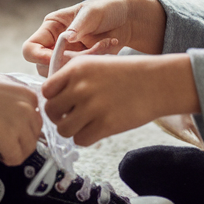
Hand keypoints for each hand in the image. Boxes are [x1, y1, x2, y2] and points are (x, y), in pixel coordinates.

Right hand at [0, 73, 41, 165]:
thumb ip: (13, 99)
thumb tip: (14, 113)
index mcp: (26, 94)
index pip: (36, 116)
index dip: (24, 126)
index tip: (13, 130)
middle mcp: (28, 108)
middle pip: (34, 133)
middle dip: (22, 140)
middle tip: (7, 142)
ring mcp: (20, 124)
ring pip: (28, 147)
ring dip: (16, 151)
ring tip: (2, 150)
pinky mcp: (9, 140)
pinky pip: (16, 158)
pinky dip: (8, 160)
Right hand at [21, 0, 166, 75]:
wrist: (127, 20)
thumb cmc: (106, 9)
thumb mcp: (92, 12)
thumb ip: (78, 25)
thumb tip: (65, 39)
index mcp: (51, 28)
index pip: (30, 49)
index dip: (39, 57)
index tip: (60, 57)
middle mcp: (54, 45)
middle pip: (45, 67)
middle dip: (68, 62)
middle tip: (92, 50)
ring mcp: (68, 59)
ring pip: (63, 74)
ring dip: (83, 64)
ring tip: (104, 45)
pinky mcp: (81, 68)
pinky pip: (80, 75)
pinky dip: (95, 65)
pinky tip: (109, 47)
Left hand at [41, 53, 198, 145]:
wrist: (157, 82)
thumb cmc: (127, 73)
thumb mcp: (96, 63)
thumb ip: (72, 78)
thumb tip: (51, 99)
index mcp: (76, 69)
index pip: (46, 91)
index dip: (53, 99)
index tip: (63, 103)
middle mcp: (81, 87)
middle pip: (51, 112)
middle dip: (59, 117)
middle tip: (72, 117)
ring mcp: (93, 107)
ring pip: (63, 130)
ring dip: (71, 130)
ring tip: (85, 124)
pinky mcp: (105, 125)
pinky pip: (80, 140)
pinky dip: (85, 138)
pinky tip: (96, 130)